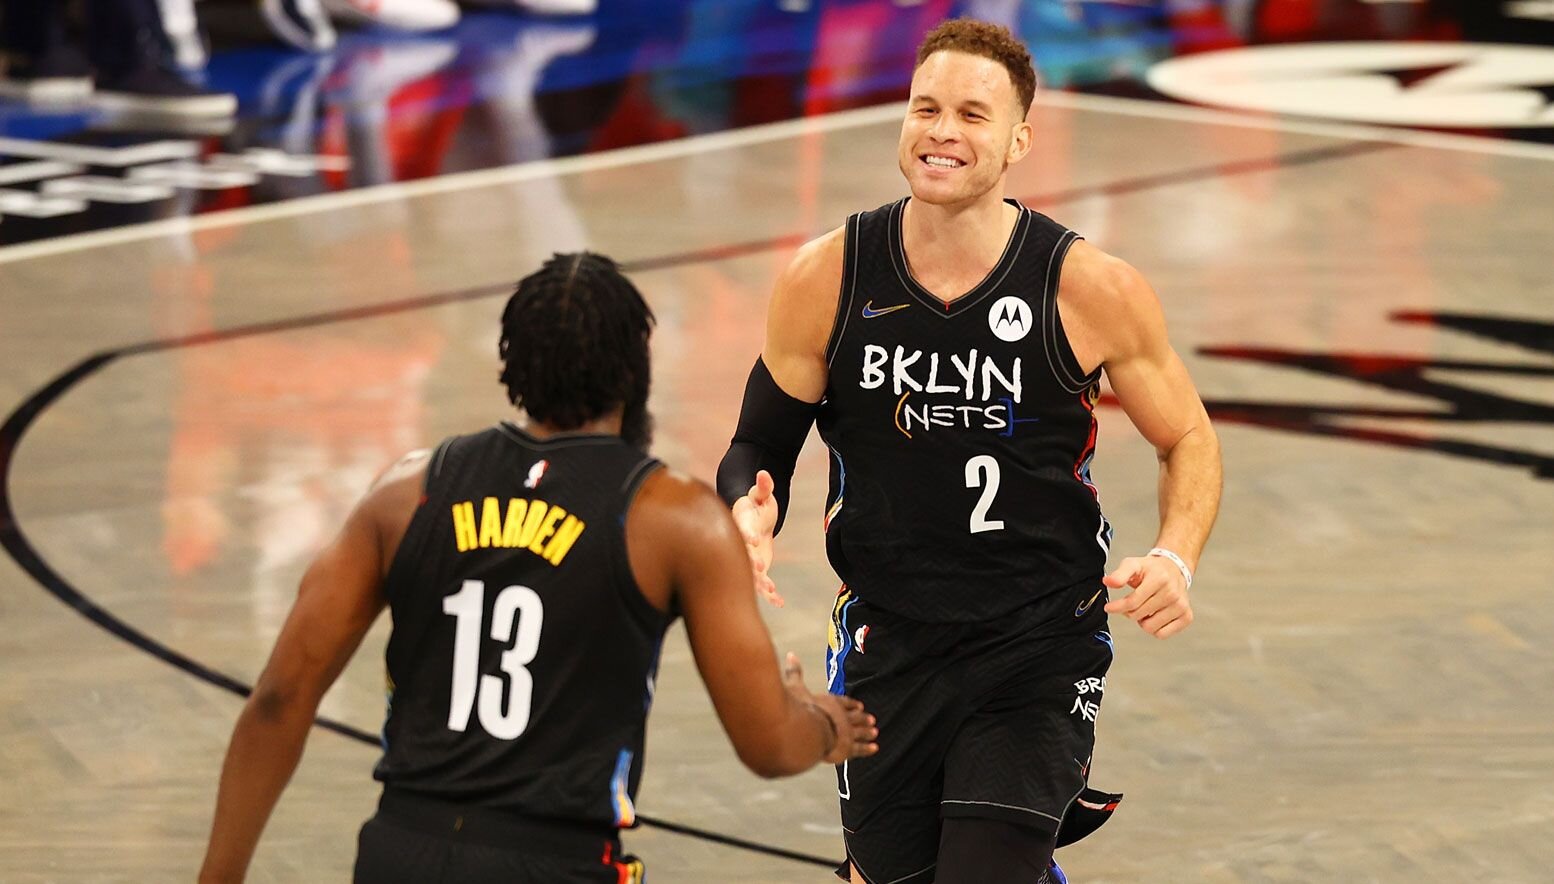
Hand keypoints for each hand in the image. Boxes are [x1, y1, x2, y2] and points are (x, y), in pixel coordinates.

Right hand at [732, 470, 781, 606]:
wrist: (752, 520)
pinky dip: (769, 593)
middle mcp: (741, 545)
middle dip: (750, 563)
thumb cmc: (755, 505)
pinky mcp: (757, 568)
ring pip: (751, 573)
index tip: (753, 540)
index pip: (742, 529)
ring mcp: (748, 558)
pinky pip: (762, 583)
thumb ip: (763, 487)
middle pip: (743, 555)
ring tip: (771, 591)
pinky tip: (779, 602)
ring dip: (760, 583)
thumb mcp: (760, 495)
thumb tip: (763, 474)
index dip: (747, 535)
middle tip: (759, 569)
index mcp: (740, 525)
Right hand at [782, 653, 877, 763]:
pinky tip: (875, 748)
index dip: (851, 704)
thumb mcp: (795, 688)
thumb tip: (791, 655)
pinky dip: (867, 748)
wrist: (806, 732)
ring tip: (875, 732)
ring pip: (859, 732)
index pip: (843, 702)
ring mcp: (845, 733)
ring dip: (867, 732)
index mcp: (831, 703)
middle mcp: (841, 717)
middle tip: (872, 719)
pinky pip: (859, 749)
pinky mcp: (846, 748)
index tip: (860, 706)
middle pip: (855, 717)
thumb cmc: (799, 710)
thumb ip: (795, 673)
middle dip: (863, 718)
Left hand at [1102, 554, 1192, 638]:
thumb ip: (1119, 574)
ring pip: (1150, 628)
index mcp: (1159, 578)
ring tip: (1146, 608)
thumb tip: (1108, 582)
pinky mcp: (1187, 616)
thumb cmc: (1151, 570)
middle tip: (1133, 603)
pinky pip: (1162, 634)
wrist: (1173, 569)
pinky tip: (1156, 615)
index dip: (1117, 607)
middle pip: (1138, 615)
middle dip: (1130, 611)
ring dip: (1143, 620)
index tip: (1109, 608)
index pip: (1132, 602)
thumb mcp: (1133, 564)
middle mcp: (1173, 593)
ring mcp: (1181, 606)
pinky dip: (1155, 628)